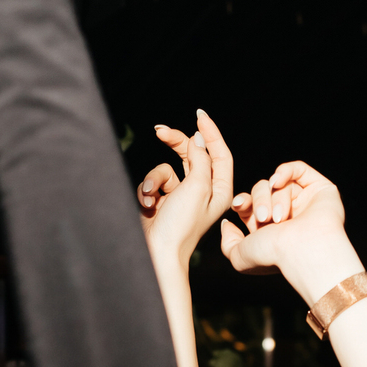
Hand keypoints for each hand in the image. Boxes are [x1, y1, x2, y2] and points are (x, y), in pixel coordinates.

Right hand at [139, 109, 234, 271]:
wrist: (157, 252)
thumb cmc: (181, 224)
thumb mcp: (197, 187)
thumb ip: (200, 159)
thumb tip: (198, 139)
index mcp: (220, 190)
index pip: (219, 153)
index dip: (210, 132)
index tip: (198, 114)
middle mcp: (203, 192)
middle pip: (192, 155)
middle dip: (175, 143)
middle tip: (160, 130)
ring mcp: (182, 197)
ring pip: (167, 169)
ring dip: (155, 179)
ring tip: (152, 196)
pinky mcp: (163, 202)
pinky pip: (154, 183)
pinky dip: (147, 190)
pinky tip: (147, 204)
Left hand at [221, 159, 357, 304]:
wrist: (302, 252)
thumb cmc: (273, 257)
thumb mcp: (238, 257)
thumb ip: (227, 242)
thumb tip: (227, 223)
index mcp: (269, 229)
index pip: (250, 205)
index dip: (242, 201)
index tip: (239, 206)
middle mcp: (287, 215)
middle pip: (261, 190)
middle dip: (259, 201)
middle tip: (264, 218)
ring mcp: (305, 202)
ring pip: (278, 184)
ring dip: (275, 198)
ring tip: (279, 217)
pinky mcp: (320, 190)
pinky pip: (298, 169)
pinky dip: (285, 171)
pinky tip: (277, 182)